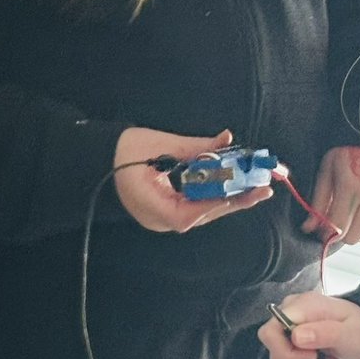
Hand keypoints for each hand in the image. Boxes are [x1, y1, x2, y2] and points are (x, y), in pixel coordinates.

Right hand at [113, 127, 271, 232]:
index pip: (187, 215)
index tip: (237, 192)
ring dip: (230, 198)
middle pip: (202, 215)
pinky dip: (215, 195)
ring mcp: (163, 217)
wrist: (97, 158)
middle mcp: (159, 218)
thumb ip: (194, 146)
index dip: (214, 204)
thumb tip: (226, 139)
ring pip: (203, 211)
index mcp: (149, 206)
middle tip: (262, 190)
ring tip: (256, 188)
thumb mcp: (158, 144)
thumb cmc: (122, 150)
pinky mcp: (167, 209)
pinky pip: (196, 205)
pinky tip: (236, 186)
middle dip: (234, 201)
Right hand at [257, 291, 359, 358]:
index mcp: (300, 307)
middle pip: (273, 353)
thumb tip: (296, 336)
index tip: (314, 356)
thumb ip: (325, 333)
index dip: (287, 352)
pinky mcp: (285, 349)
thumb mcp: (351, 333)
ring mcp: (284, 335)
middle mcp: (286, 318)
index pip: (270, 332)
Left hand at [304, 146, 359, 245]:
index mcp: (351, 186)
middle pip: (355, 237)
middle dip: (343, 233)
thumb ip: (319, 200)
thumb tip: (309, 227)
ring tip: (356, 216)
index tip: (325, 231)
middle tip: (341, 220)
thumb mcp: (328, 169)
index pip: (338, 226)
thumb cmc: (350, 151)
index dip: (328, 233)